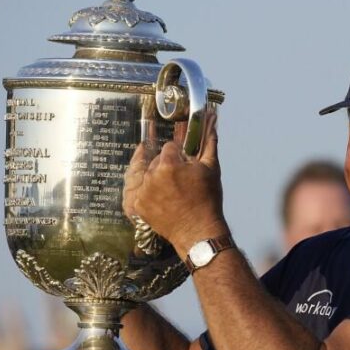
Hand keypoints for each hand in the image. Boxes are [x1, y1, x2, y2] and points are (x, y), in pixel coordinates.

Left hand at [125, 110, 228, 256]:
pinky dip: (148, 193)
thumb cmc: (208, 200)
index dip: (180, 155)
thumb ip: (208, 141)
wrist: (199, 232)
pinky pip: (138, 191)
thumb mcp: (211, 168)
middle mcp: (151, 176)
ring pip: (147, 175)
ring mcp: (142, 192)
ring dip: (157, 179)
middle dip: (168, 167)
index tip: (186, 165)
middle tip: (181, 181)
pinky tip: (162, 199)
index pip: (170, 148)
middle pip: (156, 160)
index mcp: (168, 164)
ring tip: (173, 191)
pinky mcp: (137, 206)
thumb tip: (212, 117)